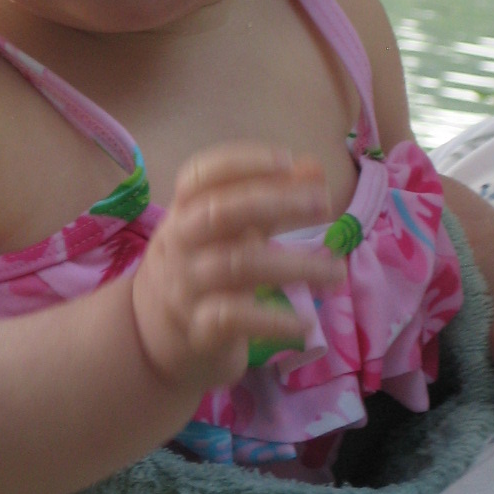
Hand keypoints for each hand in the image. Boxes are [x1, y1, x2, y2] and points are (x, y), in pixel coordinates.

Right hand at [131, 143, 342, 393]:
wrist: (156, 332)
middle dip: (275, 203)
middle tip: (324, 204)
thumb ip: (269, 196)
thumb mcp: (228, 228)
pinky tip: (306, 324)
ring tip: (338, 272)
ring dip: (295, 267)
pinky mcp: (198, 328)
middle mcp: (180, 242)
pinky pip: (234, 319)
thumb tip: (314, 168)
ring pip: (237, 266)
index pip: (199, 176)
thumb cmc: (202, 265)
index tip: (287, 160)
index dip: (241, 163)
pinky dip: (272, 320)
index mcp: (185, 210)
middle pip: (221, 213)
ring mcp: (186, 285)